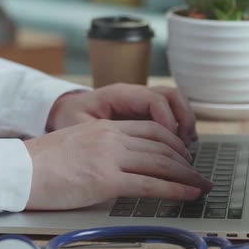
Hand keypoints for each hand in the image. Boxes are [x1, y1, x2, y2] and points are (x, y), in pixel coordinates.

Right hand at [23, 120, 211, 209]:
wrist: (18, 170)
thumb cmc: (44, 162)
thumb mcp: (80, 144)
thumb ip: (106, 148)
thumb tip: (126, 164)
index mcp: (107, 127)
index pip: (153, 130)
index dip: (174, 142)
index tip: (185, 155)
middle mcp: (113, 138)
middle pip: (162, 146)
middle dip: (186, 161)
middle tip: (200, 173)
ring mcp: (110, 157)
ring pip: (161, 163)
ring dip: (186, 176)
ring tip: (202, 186)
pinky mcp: (106, 180)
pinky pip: (149, 185)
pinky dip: (174, 190)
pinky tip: (188, 195)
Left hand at [46, 84, 197, 145]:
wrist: (61, 112)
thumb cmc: (68, 120)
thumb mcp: (79, 128)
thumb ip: (102, 138)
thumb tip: (122, 154)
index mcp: (119, 94)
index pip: (154, 100)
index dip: (167, 121)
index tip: (169, 144)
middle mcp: (135, 94)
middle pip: (172, 96)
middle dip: (184, 120)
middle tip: (185, 147)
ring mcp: (142, 101)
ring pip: (176, 102)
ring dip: (186, 123)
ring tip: (187, 147)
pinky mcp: (145, 112)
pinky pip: (171, 113)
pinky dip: (180, 127)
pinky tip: (180, 147)